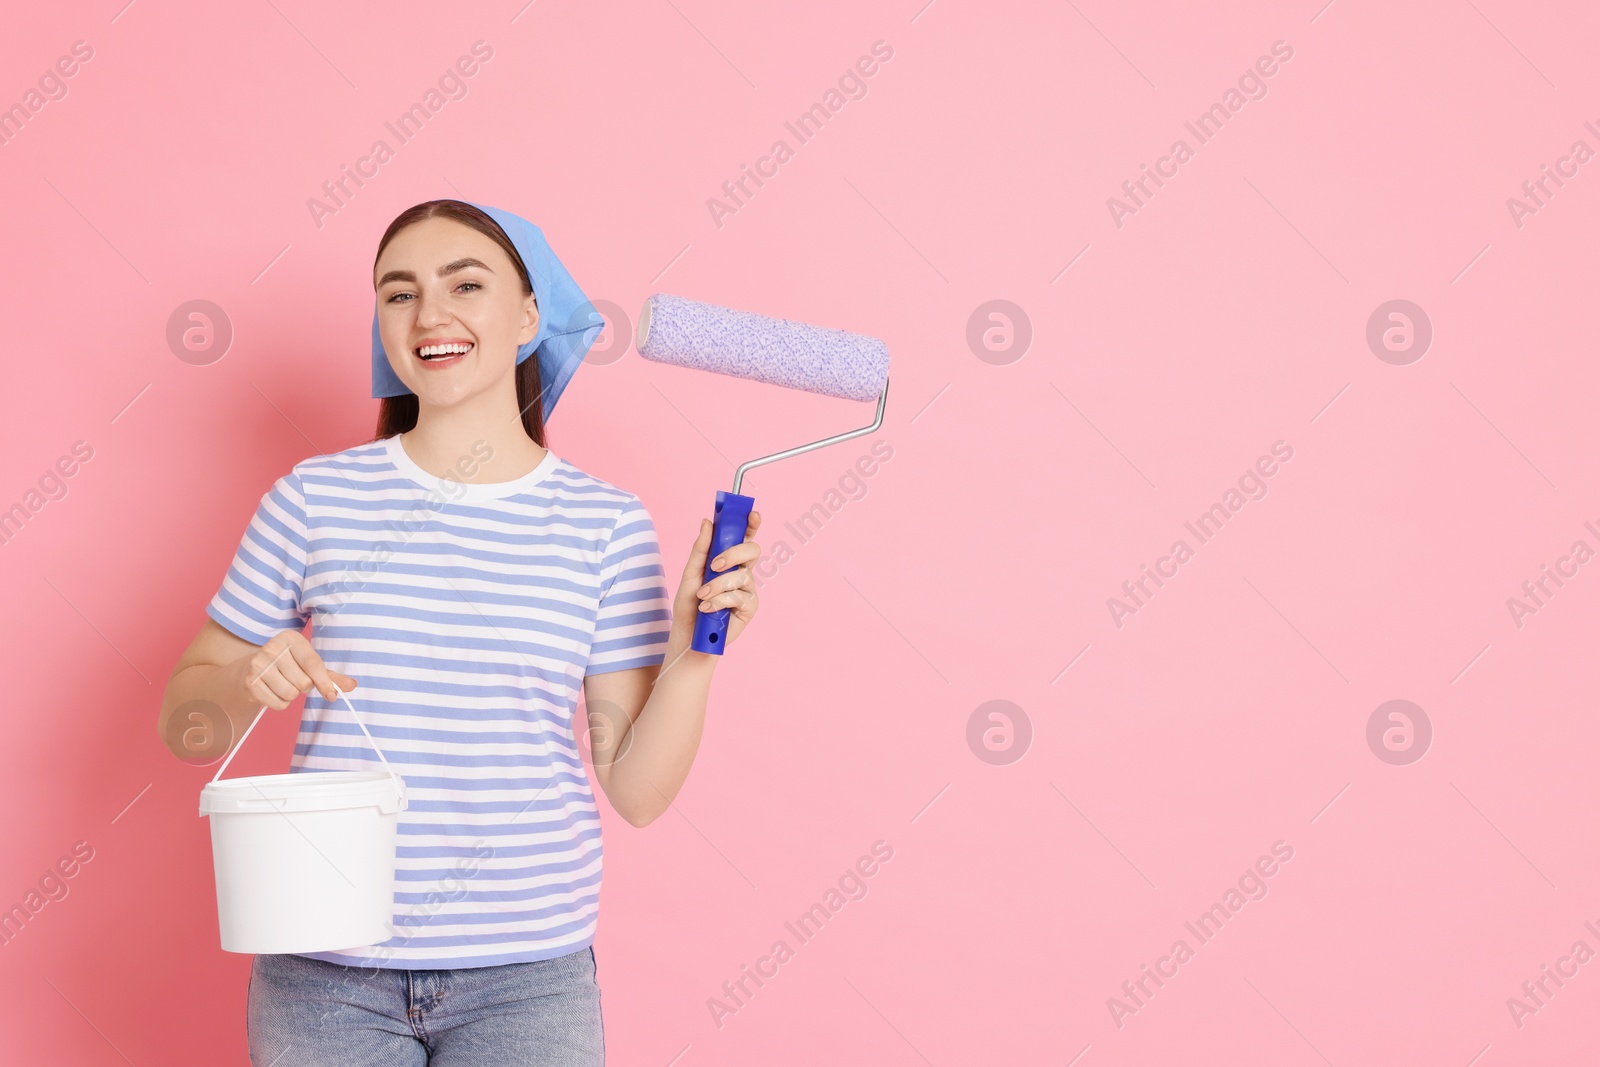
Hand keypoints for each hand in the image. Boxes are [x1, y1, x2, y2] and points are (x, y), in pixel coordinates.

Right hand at [239, 630, 357, 709]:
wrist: (251, 668)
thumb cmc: (288, 665)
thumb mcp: (308, 664)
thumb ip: (330, 675)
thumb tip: (352, 685)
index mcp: (291, 639)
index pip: (312, 664)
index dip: (324, 682)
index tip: (332, 695)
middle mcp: (272, 648)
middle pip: (302, 683)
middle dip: (304, 687)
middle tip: (295, 679)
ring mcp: (258, 665)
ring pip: (290, 694)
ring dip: (292, 696)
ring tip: (284, 684)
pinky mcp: (250, 682)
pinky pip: (277, 704)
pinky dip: (280, 703)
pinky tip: (274, 691)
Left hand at [673, 511, 761, 650]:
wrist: (689, 635)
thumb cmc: (689, 605)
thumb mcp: (690, 573)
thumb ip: (701, 548)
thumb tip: (707, 522)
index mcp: (729, 559)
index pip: (744, 536)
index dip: (751, 523)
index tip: (752, 513)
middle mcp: (742, 572)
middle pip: (752, 550)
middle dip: (734, 553)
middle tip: (715, 565)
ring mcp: (748, 589)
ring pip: (741, 576)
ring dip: (717, 586)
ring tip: (702, 596)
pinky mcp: (750, 607)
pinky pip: (739, 596)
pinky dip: (719, 601)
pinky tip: (707, 608)